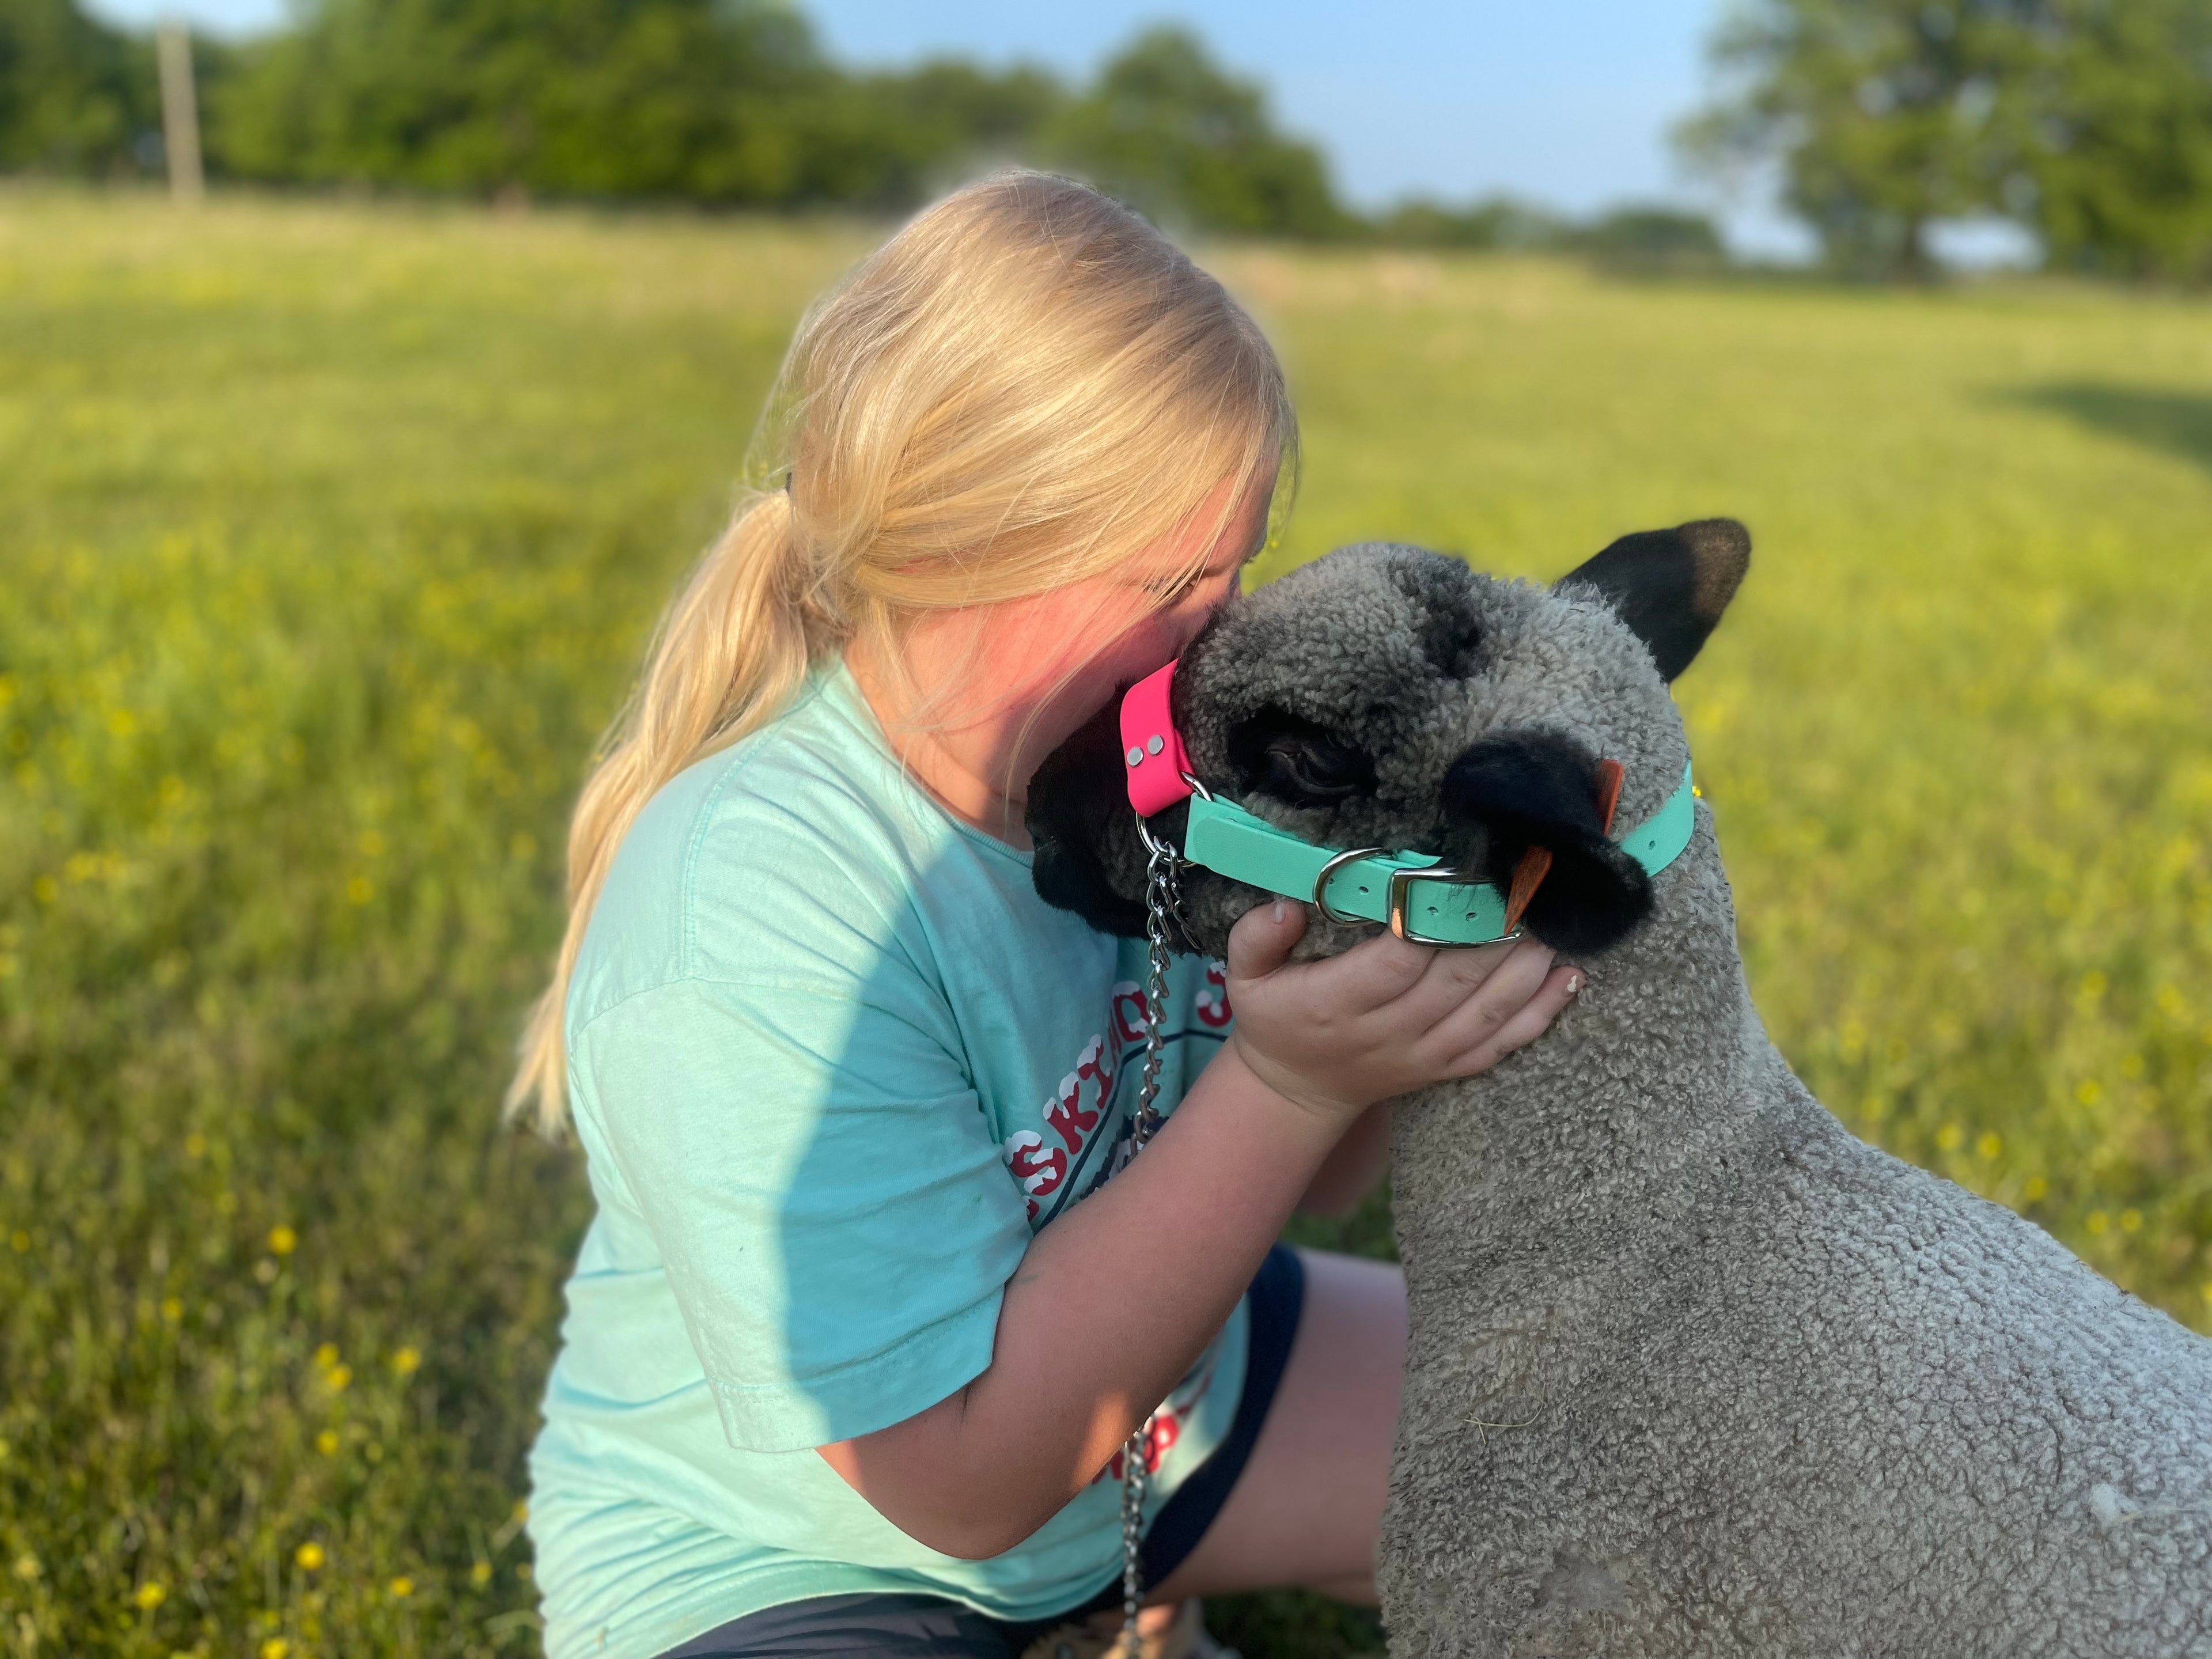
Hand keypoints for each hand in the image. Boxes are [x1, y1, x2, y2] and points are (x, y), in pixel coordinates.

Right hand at [1223, 899, 1580, 1126]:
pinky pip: (1503, 1043)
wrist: (1297, 1091)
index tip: (1455, 876)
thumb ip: (1256, 938)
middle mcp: (1387, 1033)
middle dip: (1495, 932)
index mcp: (1337, 1005)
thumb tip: (1285, 904)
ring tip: (1555, 921)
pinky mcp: (1449, 1066)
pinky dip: (1542, 1012)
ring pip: (1488, 1012)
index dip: (1428, 922)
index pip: (1394, 962)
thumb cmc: (1276, 1017)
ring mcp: (1424, 1053)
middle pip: (1454, 982)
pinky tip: (1570, 976)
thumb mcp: (1244, 977)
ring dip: (1528, 967)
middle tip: (1526, 885)